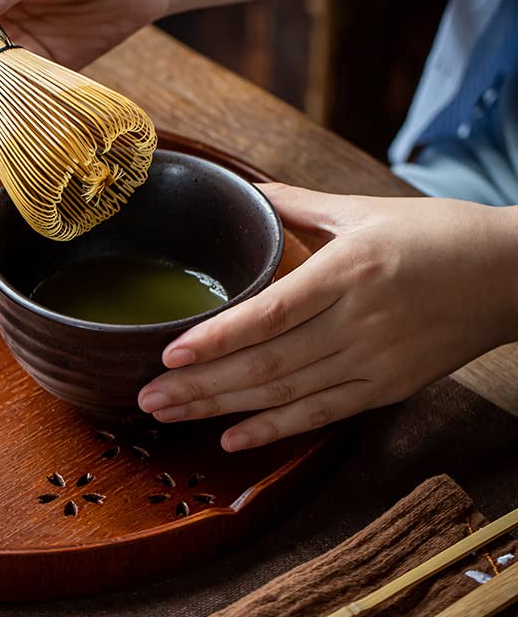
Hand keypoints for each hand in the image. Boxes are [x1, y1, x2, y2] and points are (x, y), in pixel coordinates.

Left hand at [138, 184, 517, 450]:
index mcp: (350, 270)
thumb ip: (299, 204)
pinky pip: (323, 415)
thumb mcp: (365, 209)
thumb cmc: (437, 234)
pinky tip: (232, 439)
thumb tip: (250, 190)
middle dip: (200, 385)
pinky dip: (275, 430)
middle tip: (146, 396)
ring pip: (286, 394)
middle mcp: (359, 322)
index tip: (169, 353)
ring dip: (223, 409)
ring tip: (169, 415)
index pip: (270, 313)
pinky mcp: (389, 388)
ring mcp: (375, 361)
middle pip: (267, 363)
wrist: (513, 274)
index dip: (218, 337)